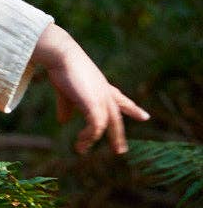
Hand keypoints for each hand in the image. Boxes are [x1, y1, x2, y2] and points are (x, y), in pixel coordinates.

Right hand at [31, 24, 148, 155]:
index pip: (122, 100)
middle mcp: (106, 94)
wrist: (63, 57)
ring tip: (81, 150)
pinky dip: (89, 136)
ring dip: (92, 139)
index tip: (145, 117)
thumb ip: (66, 107)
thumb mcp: (66, 92)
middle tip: (120, 150)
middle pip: (117, 117)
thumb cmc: (63, 70)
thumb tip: (64, 121)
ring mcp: (102, 99)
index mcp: (102, 89)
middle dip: (118, 135)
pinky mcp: (95, 104)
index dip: (133, 109)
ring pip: (107, 125)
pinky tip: (80, 141)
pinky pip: (97, 126)